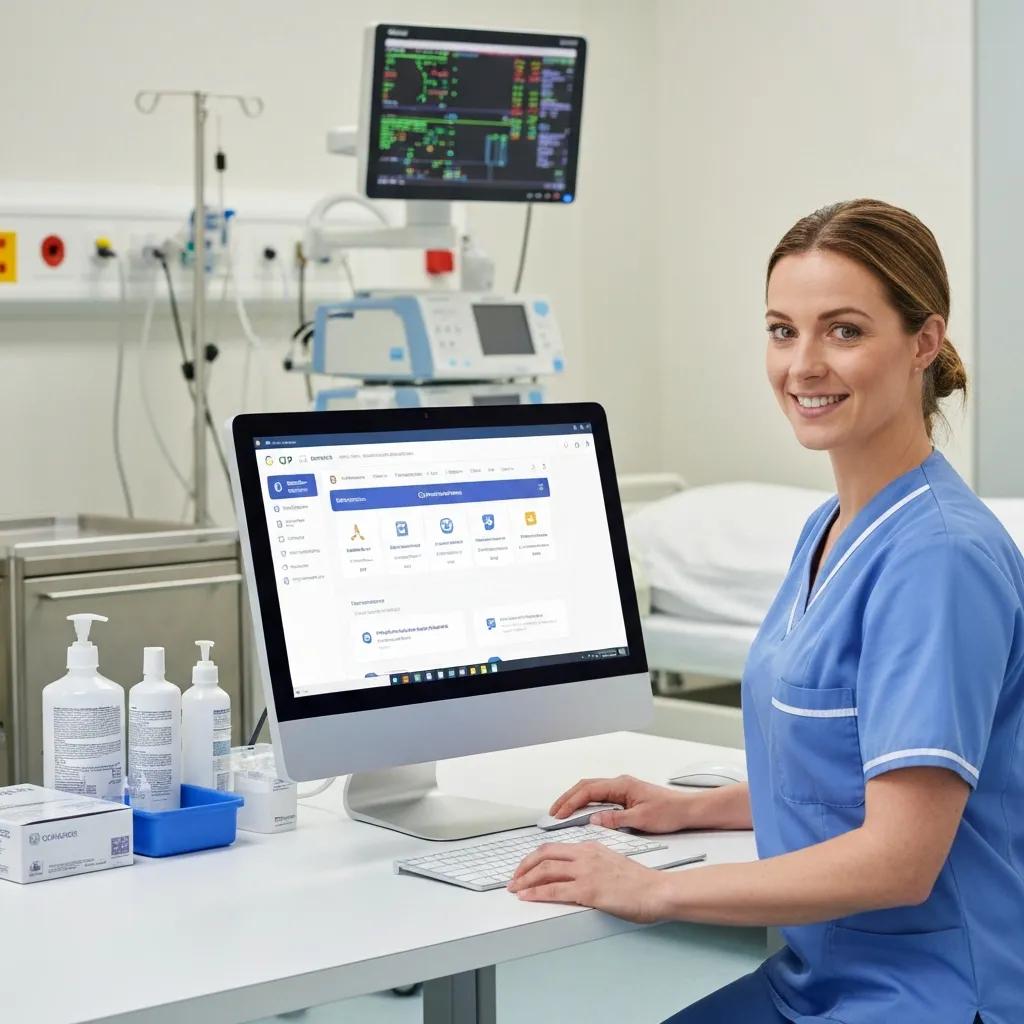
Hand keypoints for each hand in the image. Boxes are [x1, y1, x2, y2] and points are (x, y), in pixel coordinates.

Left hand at [508, 841, 668, 922]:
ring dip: (525, 880)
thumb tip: (578, 873)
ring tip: (515, 888)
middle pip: (544, 855)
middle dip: (524, 866)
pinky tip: (528, 897)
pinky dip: (537, 893)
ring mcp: (586, 872)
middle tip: (514, 878)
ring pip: (545, 871)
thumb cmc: (640, 882)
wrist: (657, 890)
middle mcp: (585, 855)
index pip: (554, 848)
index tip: (526, 867)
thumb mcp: (612, 863)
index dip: (535, 858)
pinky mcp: (589, 891)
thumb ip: (593, 863)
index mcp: (591, 847)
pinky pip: (555, 891)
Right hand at [548, 774, 698, 833]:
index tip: (559, 813)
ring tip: (562, 812)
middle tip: (553, 812)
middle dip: (567, 798)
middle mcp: (620, 784)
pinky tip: (582, 813)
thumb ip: (616, 819)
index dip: (571, 802)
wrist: (687, 810)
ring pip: (591, 791)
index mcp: (622, 785)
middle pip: (586, 787)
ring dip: (575, 800)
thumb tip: (594, 820)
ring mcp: (622, 790)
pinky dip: (586, 803)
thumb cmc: (669, 811)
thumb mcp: (641, 819)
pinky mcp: (625, 797)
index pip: (588, 790)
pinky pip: (600, 797)